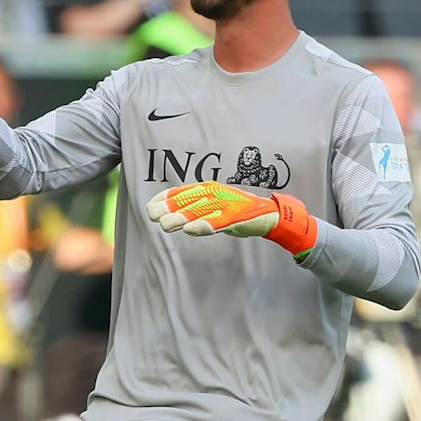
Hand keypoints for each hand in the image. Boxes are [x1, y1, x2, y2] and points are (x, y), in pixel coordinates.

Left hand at [147, 182, 319, 255]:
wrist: (270, 215)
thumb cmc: (237, 212)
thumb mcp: (213, 209)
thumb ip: (193, 211)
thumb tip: (166, 216)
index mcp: (209, 190)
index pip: (183, 191)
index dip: (166, 197)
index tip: (151, 206)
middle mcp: (216, 194)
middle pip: (189, 201)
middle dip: (169, 208)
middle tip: (152, 215)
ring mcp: (227, 205)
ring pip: (201, 211)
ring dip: (182, 217)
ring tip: (166, 224)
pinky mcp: (237, 217)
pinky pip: (218, 222)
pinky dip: (205, 225)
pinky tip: (191, 230)